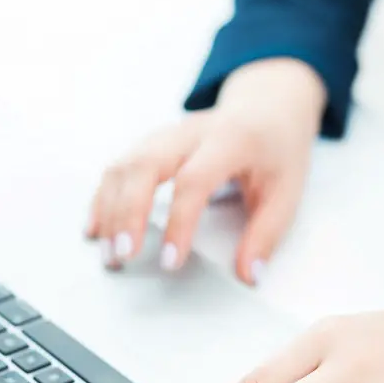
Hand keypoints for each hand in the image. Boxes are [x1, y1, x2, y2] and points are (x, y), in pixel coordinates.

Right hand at [87, 58, 325, 284]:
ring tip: (109, 252)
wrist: (267, 106)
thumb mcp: (287, 191)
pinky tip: (96, 228)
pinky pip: (118, 167)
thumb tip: (249, 276)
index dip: (179, 223)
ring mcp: (167, 134)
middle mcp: (191, 132)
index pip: (194, 180)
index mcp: (230, 140)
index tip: (171, 261)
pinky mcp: (152, 144)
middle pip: (146, 164)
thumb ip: (266, 235)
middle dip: (128, 212)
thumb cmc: (276, 151)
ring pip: (125, 164)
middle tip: (124, 255)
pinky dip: (103, 198)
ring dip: (110, 210)